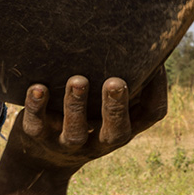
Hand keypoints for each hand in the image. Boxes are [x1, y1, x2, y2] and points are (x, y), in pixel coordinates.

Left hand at [6, 69, 168, 173]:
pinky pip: (37, 125)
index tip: (156, 64)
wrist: (42, 158)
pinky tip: (37, 87)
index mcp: (123, 127)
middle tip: (116, 82)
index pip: (151, 113)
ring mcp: (68, 142)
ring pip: (75, 131)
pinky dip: (36, 107)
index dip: (158, 90)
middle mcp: (99, 140)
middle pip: (115, 131)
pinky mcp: (38, 137)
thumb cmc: (84, 116)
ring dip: (76, 105)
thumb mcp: (105, 106)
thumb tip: (142, 36)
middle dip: (115, 107)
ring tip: (78, 80)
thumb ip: (123, 81)